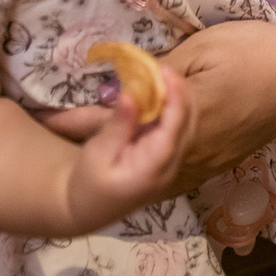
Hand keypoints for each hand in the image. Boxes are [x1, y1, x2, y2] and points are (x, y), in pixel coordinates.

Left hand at [36, 27, 275, 189]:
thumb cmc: (256, 52)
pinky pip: (174, 169)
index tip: (40, 117)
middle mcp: (190, 151)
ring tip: (85, 146)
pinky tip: (136, 155)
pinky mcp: (221, 160)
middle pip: (130, 154)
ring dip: (117, 156)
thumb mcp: (202, 48)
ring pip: (150, 167)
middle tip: (51, 129)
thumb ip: (160, 69)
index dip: (78, 122)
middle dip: (92, 142)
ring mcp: (208, 161)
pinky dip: (147, 161)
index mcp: (181, 119)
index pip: (119, 123)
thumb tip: (124, 81)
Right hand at [65, 64, 192, 231]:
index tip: (165, 69)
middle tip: (162, 67)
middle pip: (188, 123)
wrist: (87, 208)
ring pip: (188, 124)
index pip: (175, 128)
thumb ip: (118, 125)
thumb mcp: (98, 154)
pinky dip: (173, 106)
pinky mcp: (166, 156)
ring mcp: (171, 162)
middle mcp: (170, 166)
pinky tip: (160, 91)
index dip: (174, 96)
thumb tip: (131, 94)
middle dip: (180, 92)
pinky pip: (178, 127)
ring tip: (162, 74)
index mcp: (154, 168)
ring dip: (179, 97)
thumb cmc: (88, 182)